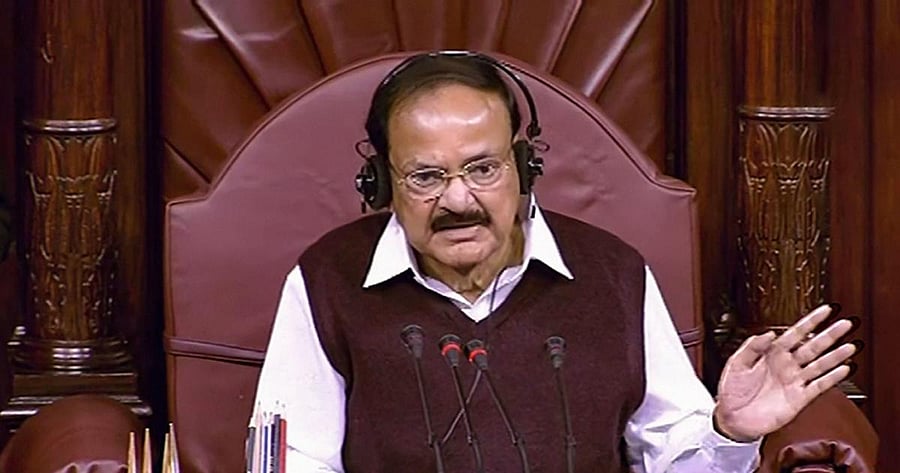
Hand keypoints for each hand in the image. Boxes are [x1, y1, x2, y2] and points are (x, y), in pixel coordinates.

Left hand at [713, 304, 856, 441]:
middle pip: (813, 346)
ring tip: (850, 346)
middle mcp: (786, 365)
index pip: (795, 333)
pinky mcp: (799, 398)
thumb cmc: (732, 390)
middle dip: (830, 335)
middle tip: (845, 324)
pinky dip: (832, 378)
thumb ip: (752, 346)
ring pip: (820, 365)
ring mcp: (794, 381)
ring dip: (836, 356)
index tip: (825, 311)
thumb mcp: (736, 363)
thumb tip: (769, 333)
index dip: (810, 321)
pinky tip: (844, 369)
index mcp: (771, 353)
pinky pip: (819, 386)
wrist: (733, 418)